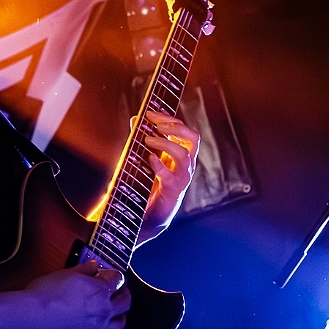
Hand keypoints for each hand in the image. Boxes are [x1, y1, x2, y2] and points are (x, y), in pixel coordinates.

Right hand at [20, 260, 129, 328]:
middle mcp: (103, 310)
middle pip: (124, 303)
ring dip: (121, 319)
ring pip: (119, 325)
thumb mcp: (64, 274)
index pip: (116, 280)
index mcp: (99, 290)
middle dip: (124, 296)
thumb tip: (92, 265)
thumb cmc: (45, 295)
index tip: (110, 276)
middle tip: (121, 293)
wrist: (32, 319)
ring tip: (120, 317)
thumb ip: (82, 270)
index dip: (114, 276)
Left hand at [138, 110, 200, 239]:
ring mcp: (182, 177)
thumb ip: (142, 138)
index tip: (151, 113)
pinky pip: (170, 176)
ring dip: (166, 143)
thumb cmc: (150, 184)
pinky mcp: (173, 191)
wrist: (149, 215)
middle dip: (175, 127)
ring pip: (184, 155)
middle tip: (155, 125)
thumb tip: (135, 118)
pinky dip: (160, 165)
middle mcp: (186, 164)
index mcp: (182, 154)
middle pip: (193, 138)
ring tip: (147, 140)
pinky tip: (149, 159)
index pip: (184, 130)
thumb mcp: (146, 157)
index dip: (169, 119)